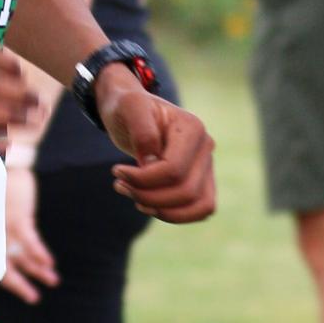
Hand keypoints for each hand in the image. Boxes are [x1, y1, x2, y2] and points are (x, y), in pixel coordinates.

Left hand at [0, 166, 59, 303]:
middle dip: (21, 284)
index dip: (5, 278)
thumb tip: (5, 238)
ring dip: (38, 270)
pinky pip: (30, 240)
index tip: (18, 289)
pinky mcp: (18, 217)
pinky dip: (40, 253)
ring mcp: (5, 227)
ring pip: (22, 256)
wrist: (2, 161)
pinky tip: (50, 263)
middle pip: (5, 267)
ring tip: (53, 281)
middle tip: (34, 299)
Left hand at [97, 79, 215, 223]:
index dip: (143, 179)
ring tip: (132, 195)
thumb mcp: (129, 108)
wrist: (131, 111)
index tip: (116, 171)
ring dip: (162, 209)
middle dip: (147, 195)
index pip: (173, 169)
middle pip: (186, 191)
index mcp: (192, 128)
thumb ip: (142, 131)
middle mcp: (206, 146)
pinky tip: (147, 204)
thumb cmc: (128, 107)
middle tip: (119, 184)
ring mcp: (207, 164)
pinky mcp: (202, 179)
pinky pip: (200, 209)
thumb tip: (151, 163)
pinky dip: (174, 214)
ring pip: (198, 206)